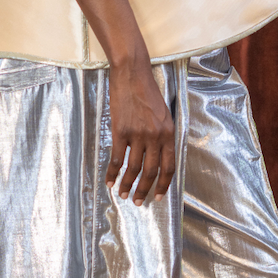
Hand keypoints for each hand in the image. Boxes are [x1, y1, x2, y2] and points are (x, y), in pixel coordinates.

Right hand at [106, 59, 175, 204]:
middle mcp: (155, 136)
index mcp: (169, 133)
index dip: (163, 185)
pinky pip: (117, 158)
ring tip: (123, 195)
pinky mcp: (121, 131)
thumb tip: (159, 157)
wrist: (132, 74)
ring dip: (128, 185)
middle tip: (138, 202)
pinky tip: (109, 181)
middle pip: (150, 171)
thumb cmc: (148, 92)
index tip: (157, 197)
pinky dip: (112, 172)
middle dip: (144, 190)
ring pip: (133, 168)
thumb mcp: (164, 114)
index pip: (169, 166)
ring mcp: (138, 134)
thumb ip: (163, 135)